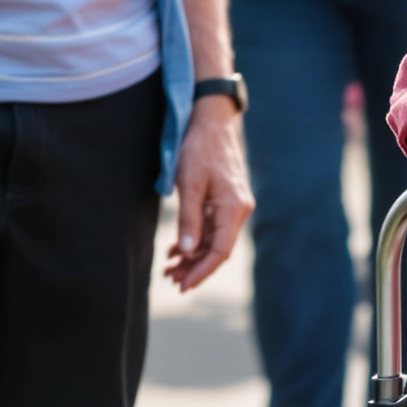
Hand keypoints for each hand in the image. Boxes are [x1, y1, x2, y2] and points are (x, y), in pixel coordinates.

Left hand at [163, 94, 252, 291]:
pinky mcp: (224, 199)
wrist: (212, 119)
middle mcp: (238, 209)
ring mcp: (233, 204)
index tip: (184, 286)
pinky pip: (211, 226)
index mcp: (233, 208)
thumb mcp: (189, 183)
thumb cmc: (199, 148)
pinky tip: (176, 249)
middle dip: (194, 267)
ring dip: (192, 255)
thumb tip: (187, 250)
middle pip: (217, 249)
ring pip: (213, 239)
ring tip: (169, 267)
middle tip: (170, 279)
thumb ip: (189, 219)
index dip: (201, 271)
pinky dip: (195, 238)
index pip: (220, 251)